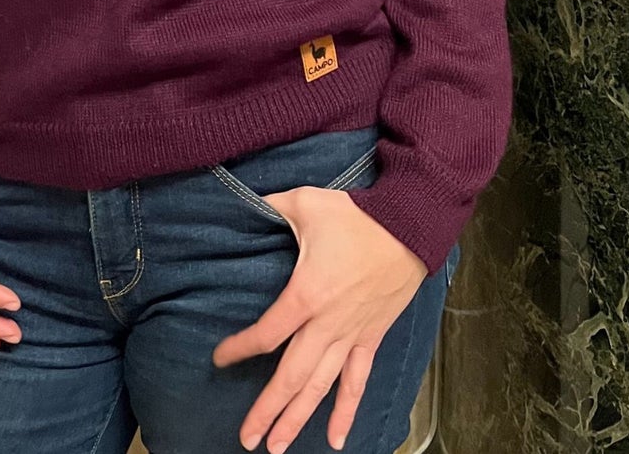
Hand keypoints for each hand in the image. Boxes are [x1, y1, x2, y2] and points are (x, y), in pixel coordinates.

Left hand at [212, 187, 426, 452]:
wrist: (409, 226)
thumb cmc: (355, 215)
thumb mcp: (304, 202)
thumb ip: (269, 205)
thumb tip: (242, 200)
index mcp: (306, 294)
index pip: (266, 333)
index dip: (240, 349)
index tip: (219, 359)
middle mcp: (327, 324)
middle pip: (292, 376)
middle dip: (268, 410)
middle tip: (247, 438)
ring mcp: (351, 335)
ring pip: (321, 388)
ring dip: (299, 419)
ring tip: (277, 448)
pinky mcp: (371, 338)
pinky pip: (357, 381)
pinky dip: (347, 411)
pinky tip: (338, 439)